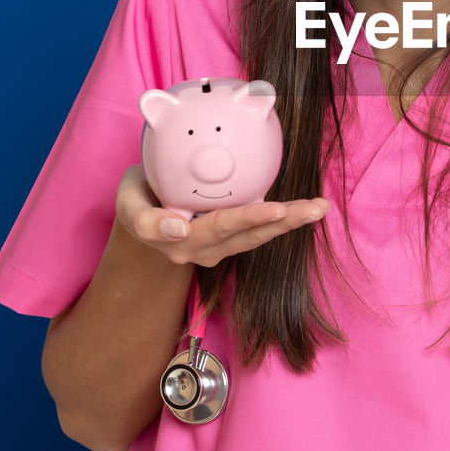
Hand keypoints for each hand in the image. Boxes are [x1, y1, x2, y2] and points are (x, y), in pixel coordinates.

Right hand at [114, 165, 330, 268]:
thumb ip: (145, 220)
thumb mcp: (128, 204)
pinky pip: (260, 230)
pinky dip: (284, 219)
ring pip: (260, 235)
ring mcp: (220, 247)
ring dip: (292, 222)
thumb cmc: (137, 200)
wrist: (140, 211)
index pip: (220, 226)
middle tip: (314, 208)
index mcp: (182, 242)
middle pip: (250, 235)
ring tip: (321, 207)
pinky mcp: (231, 238)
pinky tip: (308, 208)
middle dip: (284, 221)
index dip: (247, 218)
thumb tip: (178, 230)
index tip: (274, 209)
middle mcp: (206, 250)